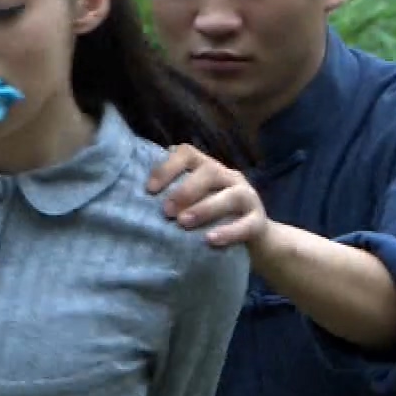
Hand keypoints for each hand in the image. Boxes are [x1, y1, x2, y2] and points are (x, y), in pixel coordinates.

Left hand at [146, 144, 269, 247]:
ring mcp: (248, 198)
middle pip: (210, 171)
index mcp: (209, 169)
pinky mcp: (259, 222)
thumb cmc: (212, 220)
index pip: (188, 154)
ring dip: (205, 208)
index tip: (149, 189)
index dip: (167, 167)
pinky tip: (210, 240)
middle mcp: (229, 177)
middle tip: (165, 211)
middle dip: (185, 190)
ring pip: (231, 195)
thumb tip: (136, 196)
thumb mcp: (193, 204)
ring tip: (183, 223)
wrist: (255, 242)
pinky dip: (229, 232)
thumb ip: (173, 196)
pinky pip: (247, 224)